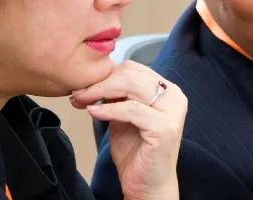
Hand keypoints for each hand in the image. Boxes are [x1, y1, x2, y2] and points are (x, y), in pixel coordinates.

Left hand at [71, 61, 186, 199]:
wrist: (148, 185)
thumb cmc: (137, 152)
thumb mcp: (124, 116)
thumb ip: (117, 96)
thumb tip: (95, 78)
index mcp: (167, 90)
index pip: (133, 67)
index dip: (105, 74)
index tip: (83, 86)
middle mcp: (174, 96)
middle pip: (131, 73)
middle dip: (100, 82)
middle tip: (79, 93)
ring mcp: (172, 111)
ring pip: (131, 85)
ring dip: (101, 91)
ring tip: (83, 101)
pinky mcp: (165, 128)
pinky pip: (131, 109)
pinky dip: (108, 109)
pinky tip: (94, 113)